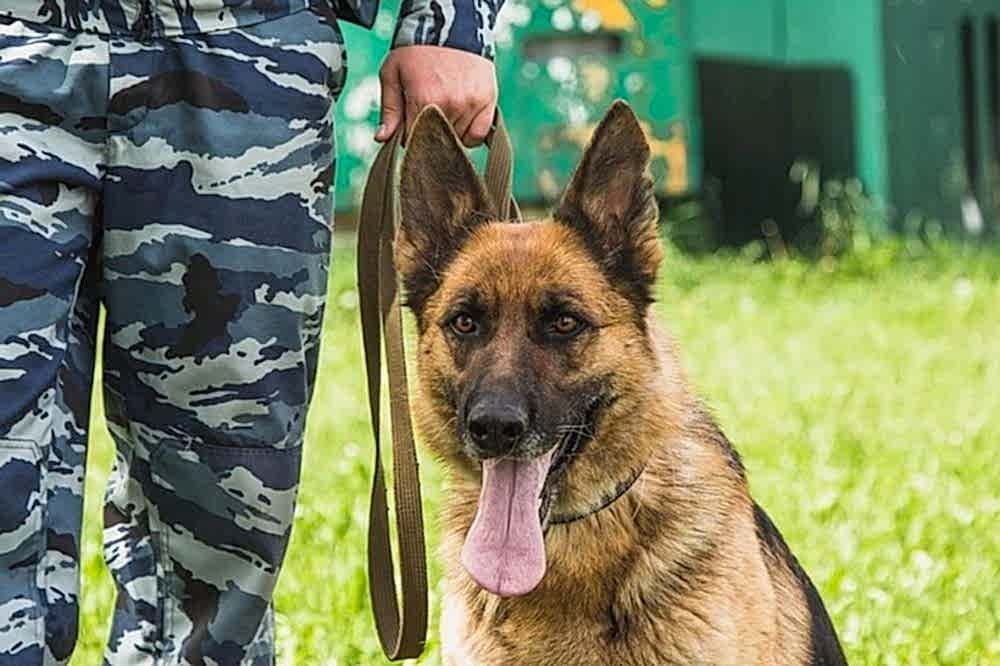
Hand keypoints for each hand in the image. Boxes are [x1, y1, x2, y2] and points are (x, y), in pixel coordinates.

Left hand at [375, 46, 497, 146]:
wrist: (449, 25)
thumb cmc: (416, 51)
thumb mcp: (392, 74)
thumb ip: (389, 109)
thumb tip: (381, 138)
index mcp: (424, 100)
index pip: (413, 140)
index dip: (408, 135)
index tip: (408, 124)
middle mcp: (450, 105)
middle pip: (436, 141)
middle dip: (427, 134)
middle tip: (425, 112)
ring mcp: (471, 104)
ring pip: (457, 140)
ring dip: (448, 133)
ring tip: (442, 109)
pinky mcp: (487, 101)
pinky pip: (477, 135)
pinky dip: (468, 134)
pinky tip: (460, 120)